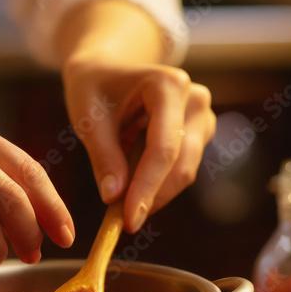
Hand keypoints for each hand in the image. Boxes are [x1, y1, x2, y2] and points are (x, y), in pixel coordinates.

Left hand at [62, 59, 215, 232]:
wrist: (107, 69)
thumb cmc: (94, 87)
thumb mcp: (88, 117)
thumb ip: (103, 157)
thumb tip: (114, 197)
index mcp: (168, 85)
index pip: (163, 148)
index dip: (147, 188)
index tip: (128, 221)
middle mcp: (194, 99)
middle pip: (180, 164)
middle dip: (151, 197)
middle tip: (121, 223)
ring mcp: (202, 115)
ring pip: (185, 171)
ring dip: (154, 193)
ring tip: (120, 199)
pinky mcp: (200, 132)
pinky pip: (182, 169)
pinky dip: (157, 185)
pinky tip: (133, 185)